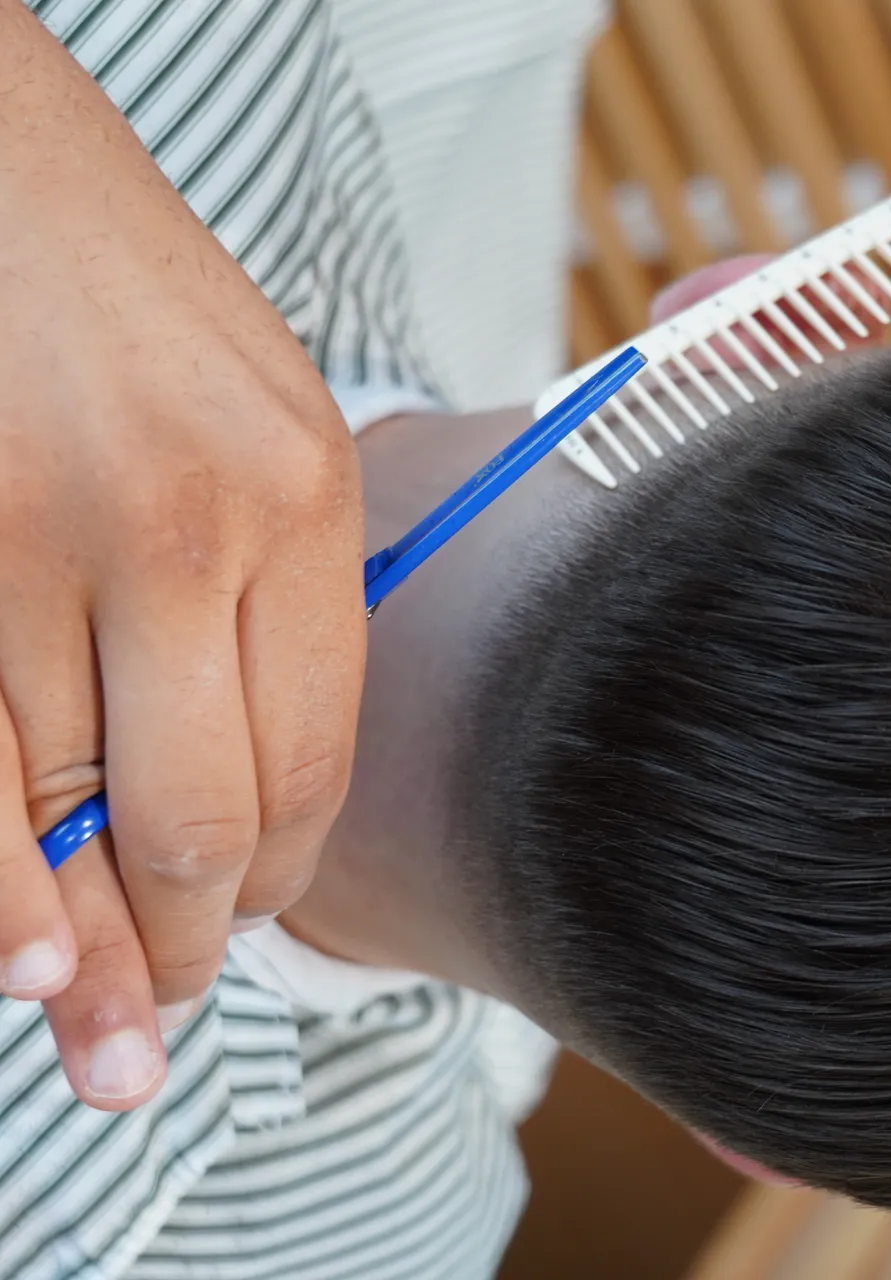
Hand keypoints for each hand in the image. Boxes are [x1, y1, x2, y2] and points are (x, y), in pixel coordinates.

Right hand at [0, 4, 364, 1107]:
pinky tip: (18, 965)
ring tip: (101, 1037)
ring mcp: (41, 543)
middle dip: (188, 947)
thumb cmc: (114, 283)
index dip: (281, 876)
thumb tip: (250, 776)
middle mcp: (188, 531)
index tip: (254, 932)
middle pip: (202, 813)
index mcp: (303, 497)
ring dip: (84, 946)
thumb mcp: (257, 413)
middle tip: (166, 1028)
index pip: (312, 755)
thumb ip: (268, 586)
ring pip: (70, 809)